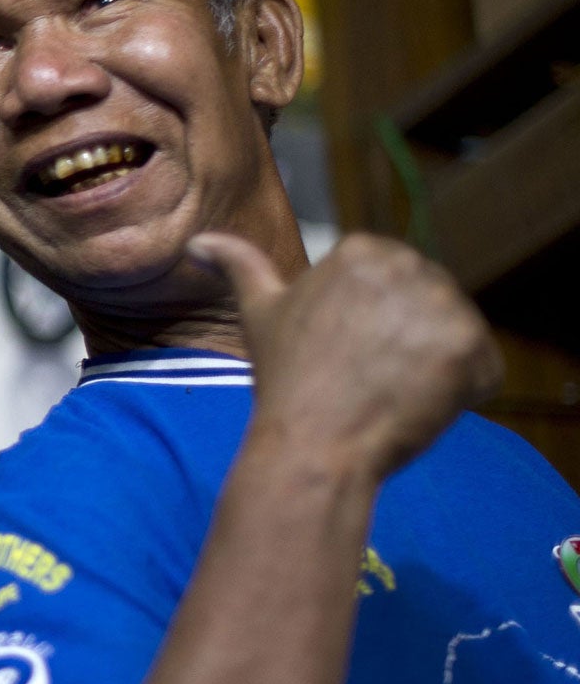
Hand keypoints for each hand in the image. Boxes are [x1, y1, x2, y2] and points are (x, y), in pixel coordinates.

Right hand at [188, 230, 500, 480]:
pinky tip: (417, 404)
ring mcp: (443, 305)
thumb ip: (238, 265)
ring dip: (436, 369)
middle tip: (368, 377)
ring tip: (390, 392)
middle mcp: (407, 265)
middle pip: (430, 306)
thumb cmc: (284, 378)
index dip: (376, 326)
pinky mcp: (472, 346)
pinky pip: (485, 370)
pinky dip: (461, 394)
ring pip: (457, 338)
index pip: (396, 284)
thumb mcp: (259, 311)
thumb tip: (198, 240)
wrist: (312, 443)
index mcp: (362, 251)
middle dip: (409, 343)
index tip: (348, 353)